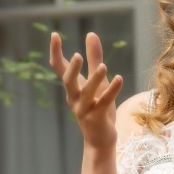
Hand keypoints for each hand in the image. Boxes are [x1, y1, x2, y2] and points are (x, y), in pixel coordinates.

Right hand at [49, 31, 123, 149]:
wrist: (100, 140)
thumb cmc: (97, 108)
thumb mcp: (97, 81)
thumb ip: (94, 59)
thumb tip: (91, 34)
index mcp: (72, 88)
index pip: (59, 68)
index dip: (55, 52)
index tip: (54, 35)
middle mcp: (74, 98)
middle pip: (68, 82)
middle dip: (71, 69)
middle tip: (77, 56)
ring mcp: (84, 110)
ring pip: (87, 94)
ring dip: (95, 80)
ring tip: (104, 67)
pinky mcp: (97, 119)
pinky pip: (104, 103)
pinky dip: (111, 91)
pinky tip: (119, 79)